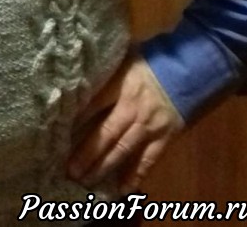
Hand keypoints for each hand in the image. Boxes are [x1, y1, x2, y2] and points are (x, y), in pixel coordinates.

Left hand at [67, 48, 184, 193]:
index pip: (92, 105)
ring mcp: (149, 126)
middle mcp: (132, 108)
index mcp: (121, 85)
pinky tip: (121, 188)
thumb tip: (77, 71)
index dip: (75, 120)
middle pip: (105, 133)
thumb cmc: (151, 61)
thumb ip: (105, 69)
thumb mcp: (124, 58)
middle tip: (69, 169)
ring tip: (85, 180)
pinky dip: (135, 175)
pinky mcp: (164, 138)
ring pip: (123, 150)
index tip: (57, 133)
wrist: (189, 70)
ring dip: (103, 166)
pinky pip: (148, 160)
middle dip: (86, 152)